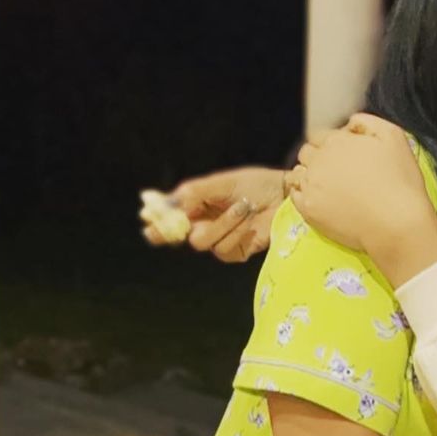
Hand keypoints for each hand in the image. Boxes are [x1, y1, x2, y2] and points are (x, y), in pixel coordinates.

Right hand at [142, 167, 284, 261]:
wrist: (285, 195)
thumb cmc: (255, 184)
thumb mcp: (221, 183)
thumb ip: (194, 193)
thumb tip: (168, 204)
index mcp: (195, 206)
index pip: (168, 219)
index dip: (157, 224)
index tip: (151, 224)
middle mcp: (203, 224)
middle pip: (178, 236)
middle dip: (182, 228)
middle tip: (189, 221)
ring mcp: (218, 239)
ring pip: (202, 242)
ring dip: (222, 223)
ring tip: (243, 207)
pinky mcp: (235, 252)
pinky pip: (224, 249)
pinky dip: (236, 234)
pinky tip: (248, 222)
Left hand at [287, 114, 436, 266]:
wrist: (397, 224)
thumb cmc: (400, 181)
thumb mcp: (394, 136)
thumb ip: (367, 121)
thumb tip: (348, 124)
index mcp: (337, 141)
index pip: (321, 135)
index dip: (332, 144)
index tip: (346, 157)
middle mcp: (319, 160)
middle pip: (307, 152)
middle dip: (318, 157)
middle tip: (337, 172)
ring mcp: (311, 186)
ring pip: (297, 173)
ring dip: (308, 175)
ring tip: (327, 187)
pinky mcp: (308, 210)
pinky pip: (294, 195)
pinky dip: (302, 194)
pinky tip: (318, 199)